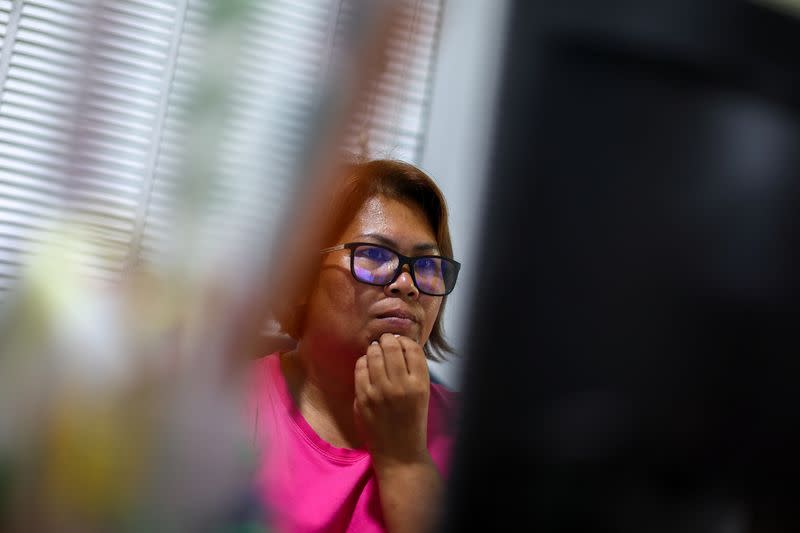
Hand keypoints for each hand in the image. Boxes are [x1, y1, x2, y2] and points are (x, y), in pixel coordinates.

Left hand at [353, 333, 429, 468]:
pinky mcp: (363, 399)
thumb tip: (399, 344)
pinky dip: (363, 362)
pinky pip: (360, 368)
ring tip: (375, 351)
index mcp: (420, 384)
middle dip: (387, 340)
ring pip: (374, 354)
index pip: (412, 349)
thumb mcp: (422, 394)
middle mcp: (401, 386)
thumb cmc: (412, 421)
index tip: (400, 342)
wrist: (399, 454)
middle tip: (385, 342)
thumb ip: (413, 371)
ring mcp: (380, 392)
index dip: (405, 340)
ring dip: (374, 349)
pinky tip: (366, 365)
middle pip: (391, 347)